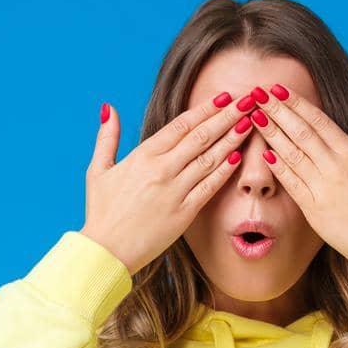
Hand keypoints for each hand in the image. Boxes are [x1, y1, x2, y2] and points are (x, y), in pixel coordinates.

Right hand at [81, 95, 253, 273]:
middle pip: (201, 136)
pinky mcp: (184, 213)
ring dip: (232, 138)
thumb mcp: (97, 170)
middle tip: (248, 100)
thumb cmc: (101, 212)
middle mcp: (161, 169)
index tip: (225, 96)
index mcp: (143, 155)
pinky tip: (239, 157)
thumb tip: (109, 109)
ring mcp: (174, 191)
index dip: (206, 108)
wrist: (106, 251)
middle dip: (227, 116)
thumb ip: (107, 138)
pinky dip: (225, 171)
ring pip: (210, 158)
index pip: (181, 124)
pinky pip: (209, 187)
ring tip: (250, 122)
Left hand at [250, 88, 347, 276]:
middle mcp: (335, 168)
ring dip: (271, 133)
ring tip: (253, 115)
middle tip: (257, 93)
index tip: (279, 89)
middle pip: (300, 132)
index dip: (297, 103)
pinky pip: (291, 183)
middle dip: (276, 110)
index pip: (320, 121)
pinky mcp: (313, 210)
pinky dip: (277, 167)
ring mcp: (322, 188)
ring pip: (291, 154)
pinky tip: (262, 153)